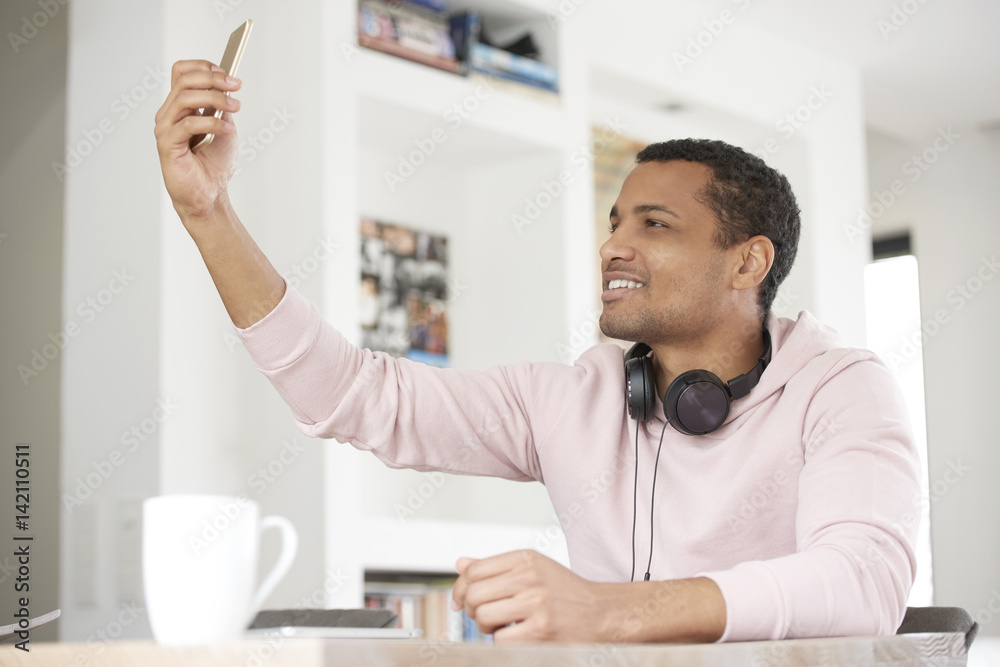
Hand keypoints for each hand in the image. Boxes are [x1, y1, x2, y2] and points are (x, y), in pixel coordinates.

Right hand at [154, 60, 241, 220]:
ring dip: (214, 98)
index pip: (181, 73)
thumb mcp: (225, 127)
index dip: (202, 67)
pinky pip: (188, 124)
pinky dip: (212, 123)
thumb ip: (222, 107)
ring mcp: (165, 129)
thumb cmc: (213, 166)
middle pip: (184, 81)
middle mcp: (168, 115)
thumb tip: (227, 87)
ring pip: (184, 98)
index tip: (227, 74)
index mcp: (179, 108)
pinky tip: (227, 128)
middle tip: (236, 86)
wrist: (209, 195)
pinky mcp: (167, 144)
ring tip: (235, 106)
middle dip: (213, 79)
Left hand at [450, 550, 609, 642]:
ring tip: (503, 625)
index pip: (474, 570)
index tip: (462, 600)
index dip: (461, 588)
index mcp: (526, 559)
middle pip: (474, 593)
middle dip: (472, 610)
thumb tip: (461, 564)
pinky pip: (500, 639)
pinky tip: (519, 636)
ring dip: (487, 627)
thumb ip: (496, 567)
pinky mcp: (540, 630)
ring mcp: (536, 603)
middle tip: (485, 615)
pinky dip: (504, 642)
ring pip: (483, 616)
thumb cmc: (567, 593)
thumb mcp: (534, 569)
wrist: (603, 613)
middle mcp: (530, 577)